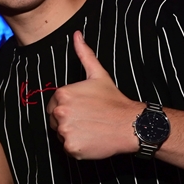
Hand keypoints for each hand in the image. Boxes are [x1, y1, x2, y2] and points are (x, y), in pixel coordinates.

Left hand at [46, 31, 142, 159]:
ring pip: (61, 134)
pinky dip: (78, 147)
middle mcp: (60, 112)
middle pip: (54, 120)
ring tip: (91, 128)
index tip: (83, 109)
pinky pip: (68, 148)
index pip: (53, 105)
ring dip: (72, 133)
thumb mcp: (98, 75)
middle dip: (68, 120)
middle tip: (88, 119)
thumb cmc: (114, 100)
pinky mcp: (71, 147)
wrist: (130, 124)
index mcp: (62, 94)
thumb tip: (76, 35)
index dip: (67, 108)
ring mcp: (65, 130)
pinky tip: (92, 139)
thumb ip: (84, 54)